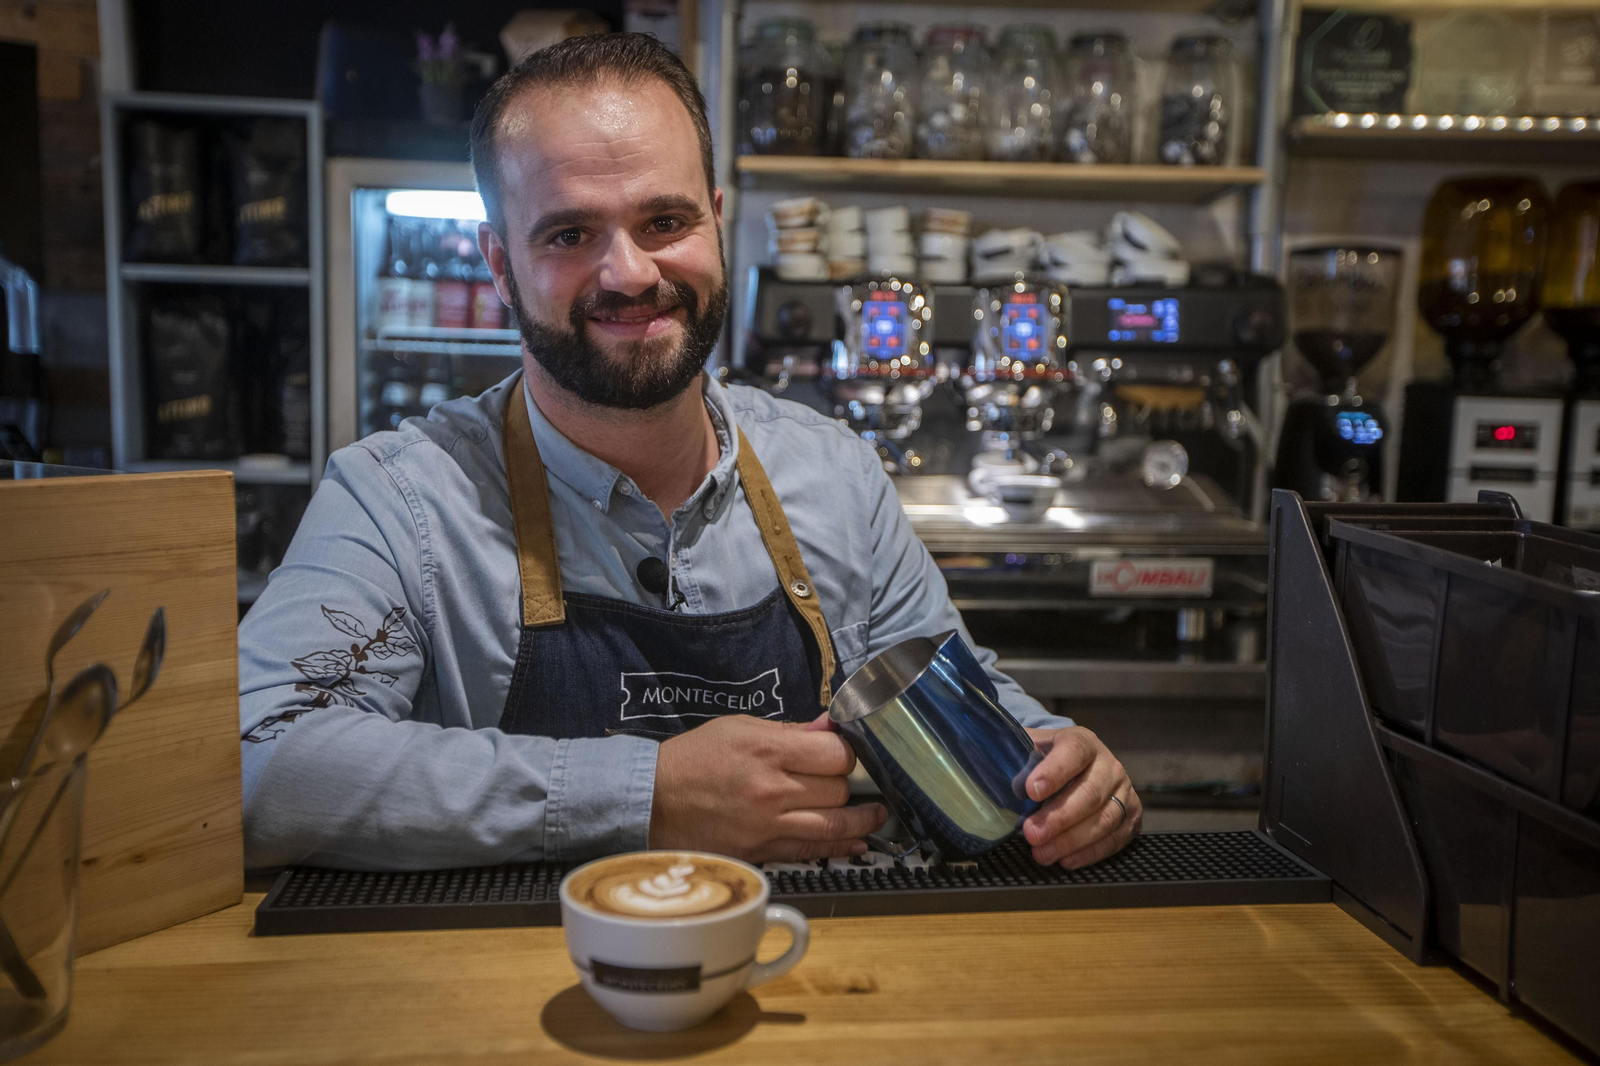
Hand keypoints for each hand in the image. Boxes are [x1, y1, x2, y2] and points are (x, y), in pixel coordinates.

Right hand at [649, 712, 887, 862]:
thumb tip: (829, 727)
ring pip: (833, 825)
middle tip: (848, 780)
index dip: (848, 752)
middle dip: (848, 783)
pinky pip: (810, 850)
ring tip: (877, 814)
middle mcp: (772, 789)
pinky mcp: (762, 850)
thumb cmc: (694, 758)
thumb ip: (789, 730)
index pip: (834, 754)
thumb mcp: (739, 727)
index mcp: (768, 751)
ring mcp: (768, 824)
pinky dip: (840, 847)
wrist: (653, 801)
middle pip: (837, 790)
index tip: (845, 752)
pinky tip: (857, 842)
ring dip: (862, 820)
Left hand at [1019, 726, 1140, 868]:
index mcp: (1083, 742)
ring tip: (1042, 853)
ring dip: (1071, 841)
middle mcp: (1108, 765)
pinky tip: (1065, 859)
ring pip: (1103, 820)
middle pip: (1089, 793)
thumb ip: (1012, 754)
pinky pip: (1114, 839)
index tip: (1031, 790)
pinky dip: (1089, 853)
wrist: (1075, 765)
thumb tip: (983, 766)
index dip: (1054, 771)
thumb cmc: (1047, 760)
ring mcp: (1123, 791)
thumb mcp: (1030, 747)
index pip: (1073, 752)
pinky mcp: (1130, 817)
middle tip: (1031, 833)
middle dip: (1058, 818)